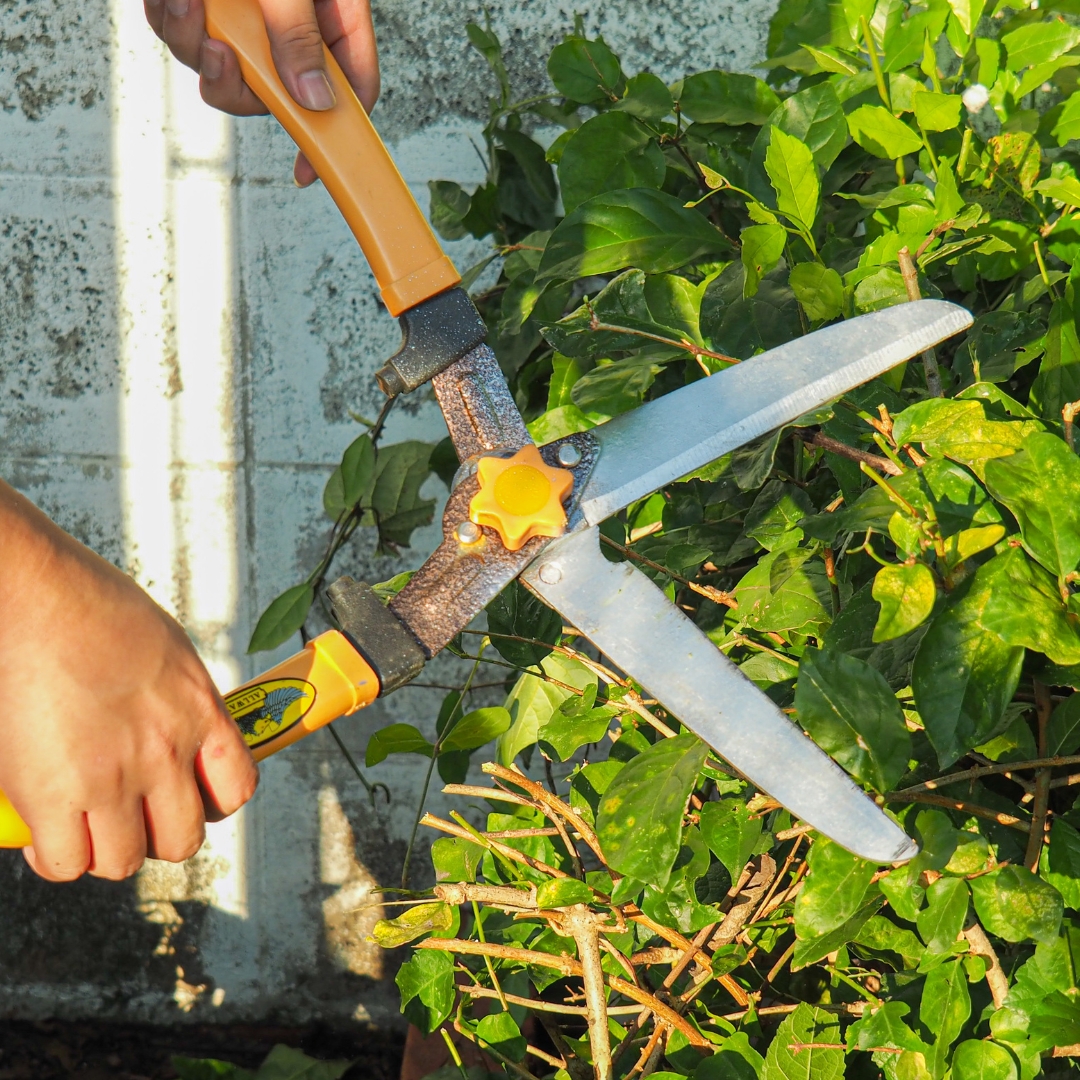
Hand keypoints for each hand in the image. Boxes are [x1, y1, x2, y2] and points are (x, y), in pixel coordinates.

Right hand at [0, 482, 257, 880]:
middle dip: (156, 835)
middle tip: (130, 816)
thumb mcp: (167, 649)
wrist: (37, 594)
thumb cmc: (92, 605)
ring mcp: (111, 777)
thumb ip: (177, 698)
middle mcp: (166, 751)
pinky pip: (65, 862)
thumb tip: (172, 723)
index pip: (235, 789)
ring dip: (105, 850)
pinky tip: (46, 830)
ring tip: (85, 824)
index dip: (210, 805)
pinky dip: (55, 856)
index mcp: (201, 712)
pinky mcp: (51, 794)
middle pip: (181, 840)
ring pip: (122, 860)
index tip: (187, 798)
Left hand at [144, 0, 379, 186]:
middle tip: (224, 52)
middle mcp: (292, 20)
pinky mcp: (205, 0)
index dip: (332, 138)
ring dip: (195, 43)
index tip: (309, 169)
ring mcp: (246, 12)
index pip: (350, 92)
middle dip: (239, 82)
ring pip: (222, 65)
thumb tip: (313, 103)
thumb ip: (298, 35)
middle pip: (275, 91)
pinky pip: (184, 32)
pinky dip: (172, 15)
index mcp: (335, 13)